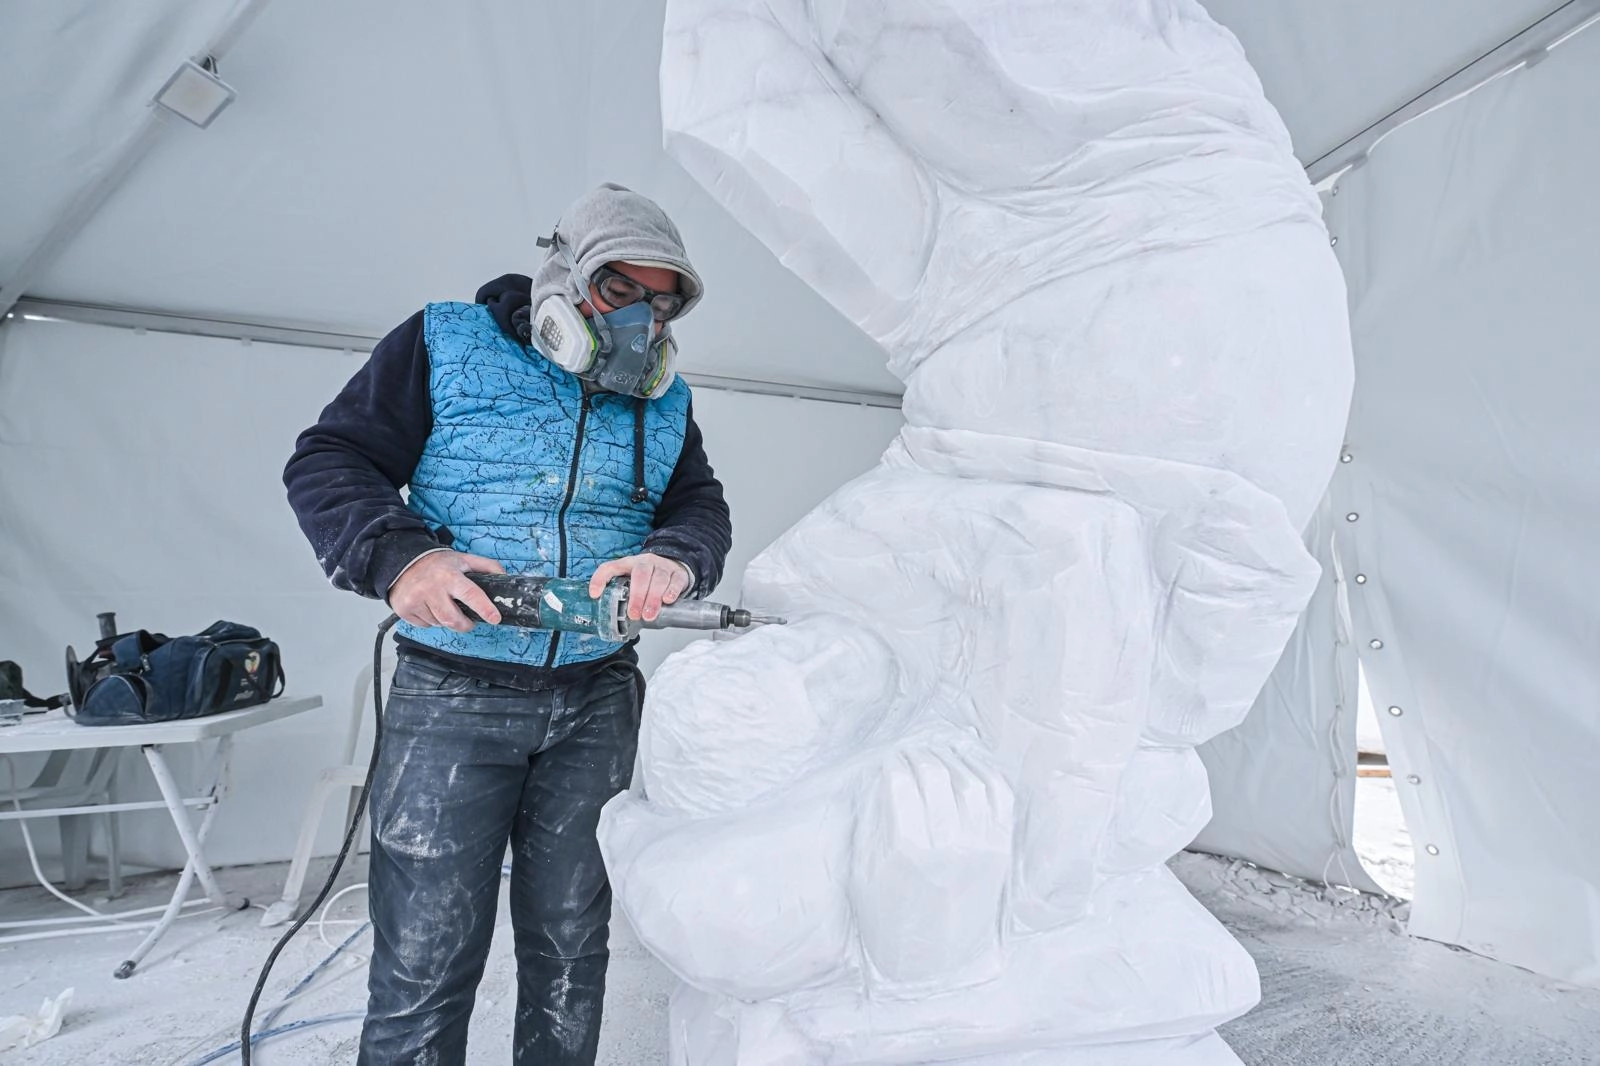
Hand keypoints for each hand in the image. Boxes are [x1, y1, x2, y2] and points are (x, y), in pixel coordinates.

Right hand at [388, 551, 505, 631]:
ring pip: (439, 624)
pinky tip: (429, 606)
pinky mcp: (404, 609)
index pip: (471, 594)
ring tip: (444, 604)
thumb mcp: (463, 559)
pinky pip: (425, 625)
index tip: (495, 618)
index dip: (484, 608)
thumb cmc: (437, 563)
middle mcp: (431, 588)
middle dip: (465, 624)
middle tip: (468, 620)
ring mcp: (415, 600)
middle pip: (453, 620)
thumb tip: (505, 578)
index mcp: (449, 576)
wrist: (403, 561)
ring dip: (446, 620)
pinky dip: (431, 620)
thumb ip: (487, 567)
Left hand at [589, 553, 691, 621]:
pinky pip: (675, 580)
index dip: (600, 579)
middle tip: (634, 614)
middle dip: (636, 596)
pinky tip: (667, 600)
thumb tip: (607, 616)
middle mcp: (645, 562)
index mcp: (629, 563)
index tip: (595, 594)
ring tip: (649, 615)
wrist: (673, 566)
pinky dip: (671, 591)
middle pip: (640, 574)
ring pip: (658, 578)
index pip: (610, 567)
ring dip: (653, 598)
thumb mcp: (631, 581)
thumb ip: (621, 594)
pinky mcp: (678, 574)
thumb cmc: (648, 577)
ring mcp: (663, 567)